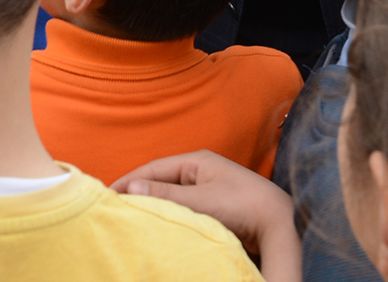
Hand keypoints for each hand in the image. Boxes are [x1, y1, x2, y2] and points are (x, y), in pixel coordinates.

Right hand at [114, 151, 300, 281]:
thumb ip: (167, 195)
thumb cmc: (244, 205)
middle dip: (136, 193)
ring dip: (151, 205)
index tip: (107, 196)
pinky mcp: (211, 207)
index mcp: (196, 161)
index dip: (128, 181)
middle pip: (158, 181)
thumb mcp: (203, 200)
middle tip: (113, 209)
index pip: (152, 168)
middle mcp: (199, 171)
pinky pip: (181, 208)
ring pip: (169, 196)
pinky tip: (156, 226)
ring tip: (129, 218)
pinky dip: (166, 215)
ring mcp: (206, 189)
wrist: (280, 223)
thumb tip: (131, 188)